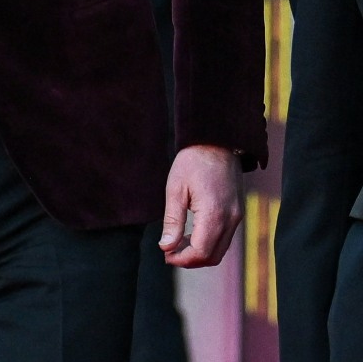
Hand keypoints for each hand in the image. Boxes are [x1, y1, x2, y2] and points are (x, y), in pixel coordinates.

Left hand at [159, 144, 242, 267]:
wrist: (216, 142)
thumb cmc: (192, 162)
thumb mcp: (176, 189)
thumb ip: (173, 220)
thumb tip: (166, 246)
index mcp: (214, 214)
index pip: (201, 252)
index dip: (182, 259)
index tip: (165, 255)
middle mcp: (231, 220)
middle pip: (213, 256)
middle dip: (190, 260)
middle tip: (169, 252)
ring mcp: (237, 217)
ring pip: (220, 250)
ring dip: (200, 253)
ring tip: (177, 244)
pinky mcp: (237, 213)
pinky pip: (225, 238)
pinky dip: (209, 243)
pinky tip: (191, 235)